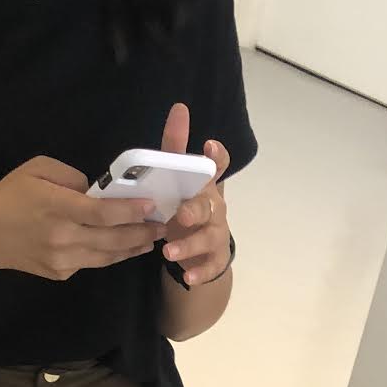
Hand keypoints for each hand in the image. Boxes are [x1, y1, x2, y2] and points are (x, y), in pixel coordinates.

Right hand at [0, 156, 162, 280]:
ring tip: (150, 239)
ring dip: (132, 248)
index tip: (151, 206)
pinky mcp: (61, 273)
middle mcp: (64, 237)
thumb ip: (72, 177)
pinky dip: (110, 255)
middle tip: (162, 226)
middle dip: (142, 232)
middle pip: (113, 238)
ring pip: (108, 256)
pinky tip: (123, 247)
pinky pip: (92, 263)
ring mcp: (63, 260)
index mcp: (58, 207)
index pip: (104, 213)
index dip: (131, 211)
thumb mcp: (38, 169)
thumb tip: (97, 190)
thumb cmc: (11, 195)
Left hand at [158, 102, 232, 285]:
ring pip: (207, 237)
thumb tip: (179, 109)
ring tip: (168, 252)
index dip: (216, 156)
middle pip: (209, 205)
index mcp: (204, 184)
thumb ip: (174, 148)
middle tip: (181, 215)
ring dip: (189, 245)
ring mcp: (216, 233)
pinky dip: (199, 270)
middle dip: (195, 209)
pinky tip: (188, 277)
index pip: (217, 165)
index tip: (209, 147)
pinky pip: (210, 264)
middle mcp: (214, 206)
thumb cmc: (186, 205)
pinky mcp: (214, 257)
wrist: (199, 249)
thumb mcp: (178, 179)